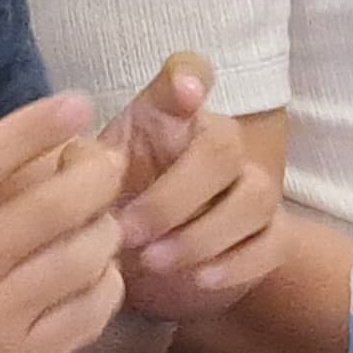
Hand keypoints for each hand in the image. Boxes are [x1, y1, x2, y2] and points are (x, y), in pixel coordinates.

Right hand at [0, 53, 125, 352]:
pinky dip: (106, 280)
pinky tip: (93, 267)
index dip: (34, 126)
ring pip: (84, 258)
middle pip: (52, 209)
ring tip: (97, 215)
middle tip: (103, 162)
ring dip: (104, 227)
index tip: (76, 102)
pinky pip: (93, 310)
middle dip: (94, 175)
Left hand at [104, 52, 287, 324]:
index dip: (190, 78)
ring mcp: (250, 187)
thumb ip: (79, 165)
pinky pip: (272, 243)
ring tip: (155, 262)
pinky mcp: (269, 235)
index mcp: (167, 117)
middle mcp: (217, 142)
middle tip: (130, 233)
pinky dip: (239, 264)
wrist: (145, 264)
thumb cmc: (113, 205)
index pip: (189, 74)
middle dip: (175, 196)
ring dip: (204, 234)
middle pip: (223, 148)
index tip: (183, 94)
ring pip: (256, 196)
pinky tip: (198, 278)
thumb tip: (80, 159)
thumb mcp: (84, 183)